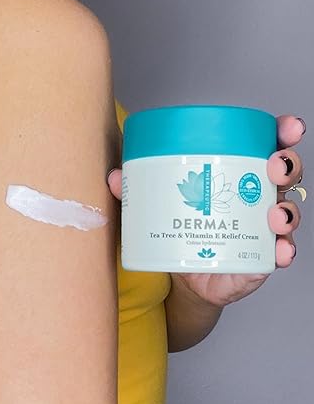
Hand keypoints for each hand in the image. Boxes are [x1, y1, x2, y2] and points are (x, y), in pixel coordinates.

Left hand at [107, 115, 305, 307]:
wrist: (184, 276)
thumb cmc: (179, 232)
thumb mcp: (157, 207)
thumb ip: (137, 191)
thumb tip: (115, 176)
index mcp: (234, 177)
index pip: (264, 149)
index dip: (281, 134)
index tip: (286, 127)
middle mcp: (253, 200)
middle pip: (283, 176)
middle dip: (287, 166)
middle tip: (273, 166)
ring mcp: (259, 230)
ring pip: (286, 212)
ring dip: (288, 209)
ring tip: (274, 214)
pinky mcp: (258, 259)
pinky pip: (278, 254)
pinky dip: (283, 252)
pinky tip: (279, 252)